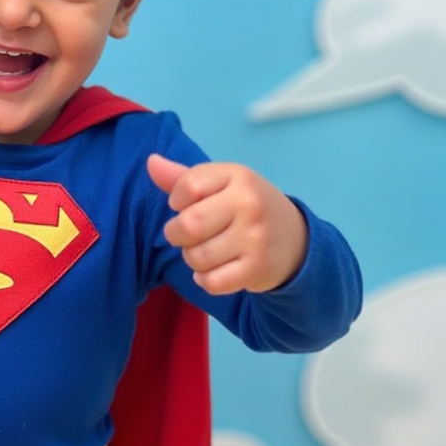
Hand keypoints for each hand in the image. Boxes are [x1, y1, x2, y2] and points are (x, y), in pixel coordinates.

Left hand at [146, 154, 306, 294]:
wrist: (295, 240)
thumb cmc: (245, 207)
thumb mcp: (221, 185)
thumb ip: (183, 177)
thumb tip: (151, 162)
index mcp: (238, 176)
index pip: (188, 187)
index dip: (177, 200)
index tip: (187, 205)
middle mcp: (249, 204)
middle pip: (188, 225)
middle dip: (177, 234)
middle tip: (189, 235)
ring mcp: (255, 238)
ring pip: (196, 257)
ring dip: (192, 258)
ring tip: (207, 251)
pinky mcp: (257, 269)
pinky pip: (211, 282)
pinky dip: (205, 280)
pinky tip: (215, 271)